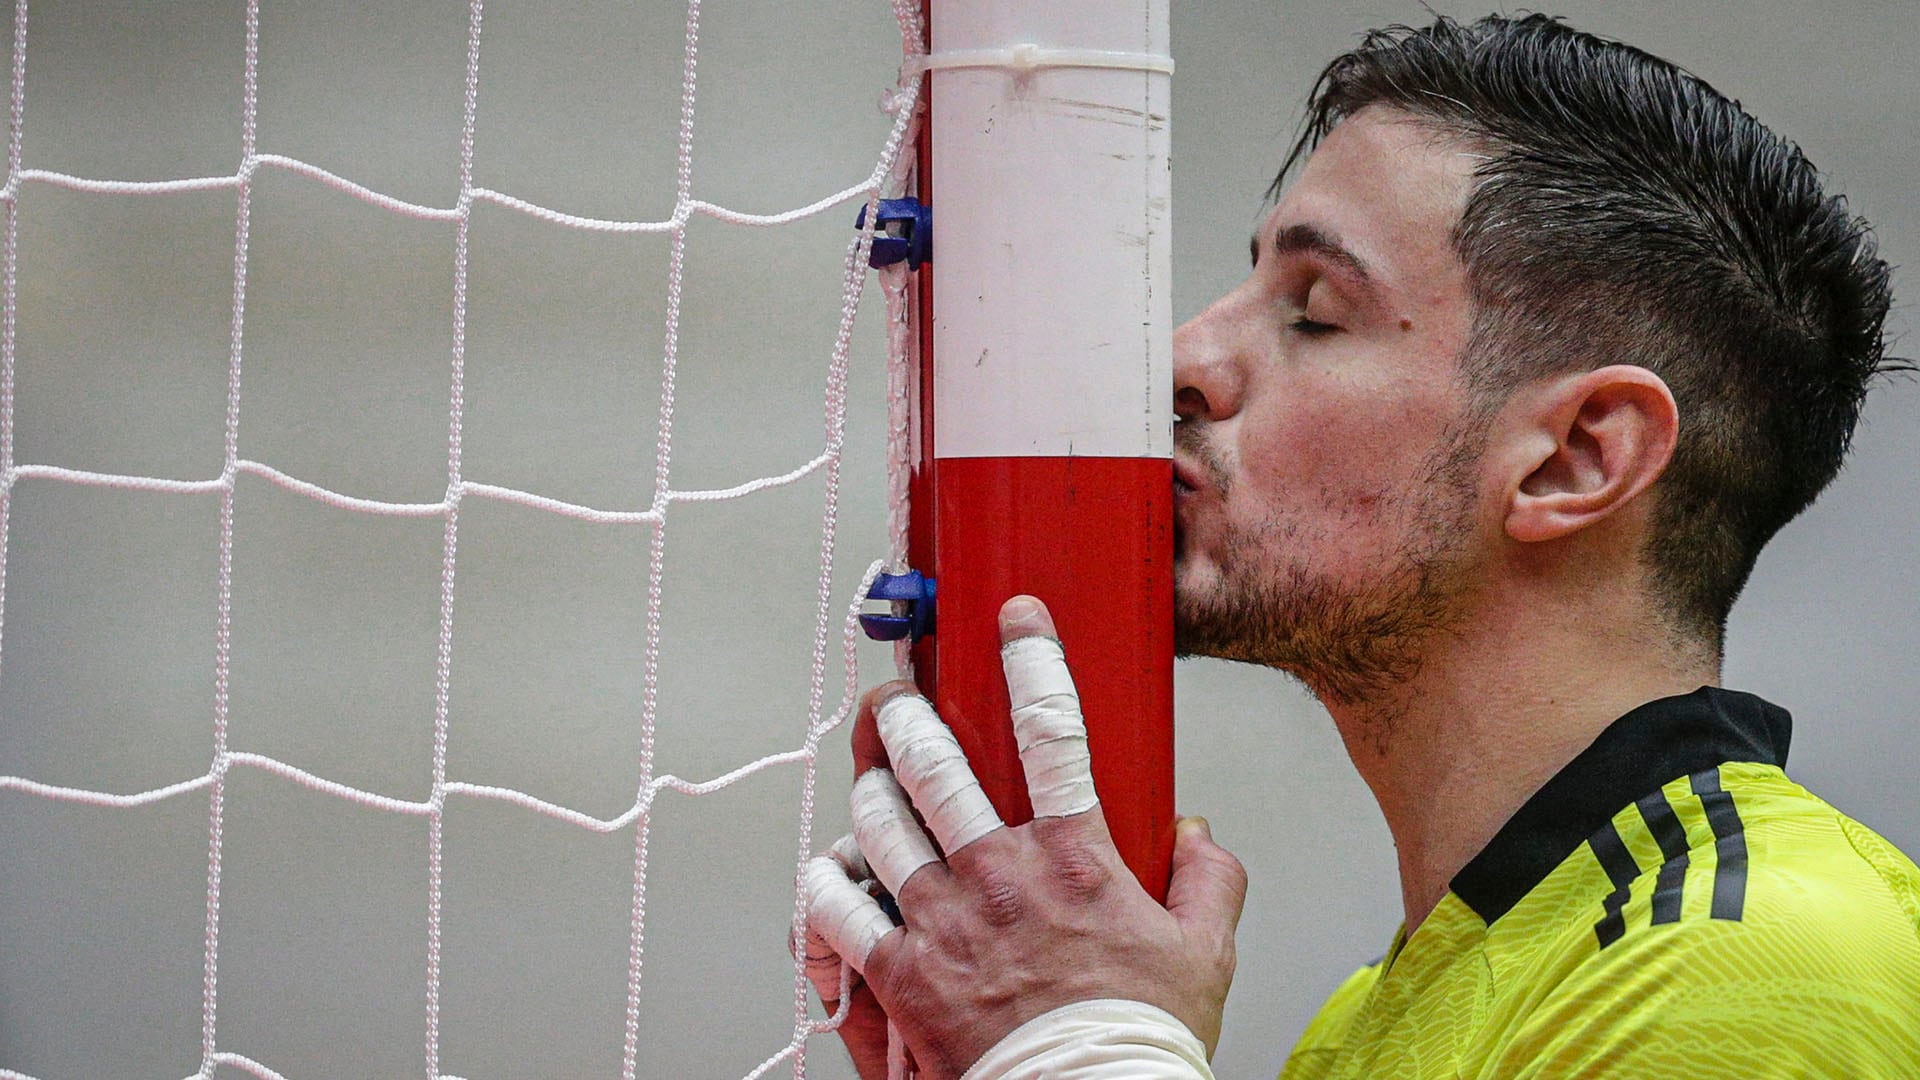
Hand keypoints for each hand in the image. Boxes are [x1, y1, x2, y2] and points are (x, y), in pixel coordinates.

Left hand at [804, 596, 1247, 1078]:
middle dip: (906, 715)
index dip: (1031, 659)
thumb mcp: (1204, 952)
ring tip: (871, 774)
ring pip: (880, 822)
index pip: (1051, 730)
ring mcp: (942, 920)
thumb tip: (1195, 834)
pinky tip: (830, 868)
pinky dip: (826, 882)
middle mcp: (998, 874)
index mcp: (1072, 857)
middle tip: (896, 697)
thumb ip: (1208, 880)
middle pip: (935, 762)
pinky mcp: (901, 972)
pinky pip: (838, 909)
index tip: (1016, 618)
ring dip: (869, 788)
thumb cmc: (1137, 1041)